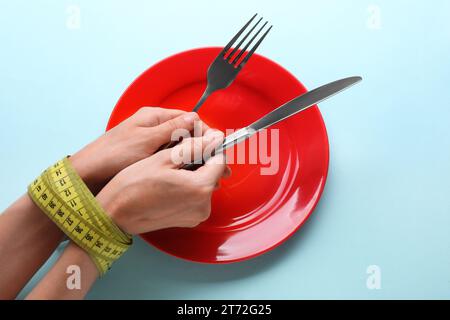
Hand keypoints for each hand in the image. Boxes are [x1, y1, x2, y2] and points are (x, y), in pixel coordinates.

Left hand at [70, 107, 206, 192]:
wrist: (87, 176)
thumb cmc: (113, 156)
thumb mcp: (145, 141)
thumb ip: (171, 129)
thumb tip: (195, 118)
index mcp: (154, 117)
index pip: (189, 119)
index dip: (205, 133)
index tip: (217, 149)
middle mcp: (155, 128)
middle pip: (187, 134)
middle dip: (203, 149)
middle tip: (217, 167)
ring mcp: (151, 143)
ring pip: (181, 148)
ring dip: (194, 160)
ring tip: (206, 175)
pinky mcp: (148, 158)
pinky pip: (171, 159)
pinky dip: (182, 167)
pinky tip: (189, 178)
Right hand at [96, 130, 229, 233]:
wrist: (115, 214)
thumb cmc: (133, 187)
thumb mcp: (164, 159)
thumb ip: (194, 148)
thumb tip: (214, 138)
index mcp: (200, 188)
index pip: (219, 160)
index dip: (209, 146)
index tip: (197, 140)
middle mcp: (204, 206)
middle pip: (212, 172)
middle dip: (200, 159)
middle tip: (177, 151)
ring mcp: (196, 215)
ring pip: (203, 183)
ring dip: (193, 171)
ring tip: (169, 167)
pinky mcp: (188, 220)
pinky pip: (195, 196)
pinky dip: (187, 185)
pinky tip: (169, 180)